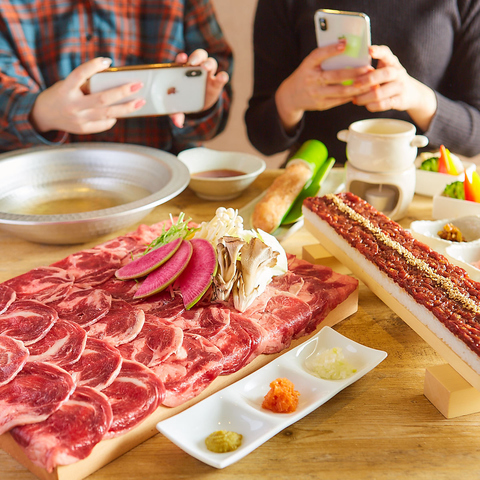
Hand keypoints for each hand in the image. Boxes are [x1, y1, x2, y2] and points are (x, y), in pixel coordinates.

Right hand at [30, 57, 145, 134]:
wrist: (43, 116)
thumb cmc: (61, 95)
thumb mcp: (68, 85)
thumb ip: (86, 84)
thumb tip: (115, 82)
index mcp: (65, 89)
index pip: (80, 74)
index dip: (93, 66)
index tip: (107, 60)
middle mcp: (72, 105)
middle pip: (103, 99)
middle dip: (123, 92)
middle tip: (138, 85)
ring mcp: (78, 120)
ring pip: (108, 114)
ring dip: (127, 108)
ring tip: (141, 102)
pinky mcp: (83, 129)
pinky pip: (104, 124)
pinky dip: (113, 118)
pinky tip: (120, 113)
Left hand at [169, 49, 228, 127]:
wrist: (198, 105)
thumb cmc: (185, 101)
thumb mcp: (179, 108)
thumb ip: (176, 113)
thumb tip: (177, 123)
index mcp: (184, 70)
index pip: (182, 60)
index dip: (181, 58)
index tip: (182, 59)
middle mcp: (197, 69)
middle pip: (199, 56)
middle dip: (196, 57)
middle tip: (193, 63)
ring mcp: (208, 74)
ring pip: (210, 62)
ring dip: (208, 63)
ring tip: (205, 68)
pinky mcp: (217, 83)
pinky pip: (222, 76)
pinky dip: (222, 76)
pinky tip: (221, 78)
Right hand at [275, 40, 372, 131]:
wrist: (290, 97)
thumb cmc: (306, 76)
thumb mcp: (309, 64)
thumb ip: (323, 58)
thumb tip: (347, 49)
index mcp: (307, 66)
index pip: (318, 55)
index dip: (331, 49)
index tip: (344, 44)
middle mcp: (310, 80)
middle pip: (334, 76)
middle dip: (354, 73)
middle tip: (368, 69)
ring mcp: (315, 94)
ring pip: (340, 91)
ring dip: (357, 87)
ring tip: (370, 82)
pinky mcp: (320, 104)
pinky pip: (339, 100)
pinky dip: (351, 96)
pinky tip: (361, 91)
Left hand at [351, 45, 436, 130]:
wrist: (411, 93)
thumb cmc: (389, 80)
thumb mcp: (383, 69)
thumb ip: (370, 68)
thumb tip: (345, 70)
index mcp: (391, 62)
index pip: (386, 53)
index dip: (378, 51)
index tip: (369, 50)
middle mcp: (397, 72)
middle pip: (384, 74)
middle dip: (367, 79)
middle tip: (354, 84)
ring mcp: (400, 87)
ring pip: (381, 92)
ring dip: (365, 96)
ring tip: (355, 99)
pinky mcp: (400, 100)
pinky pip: (384, 104)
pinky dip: (373, 105)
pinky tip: (366, 105)